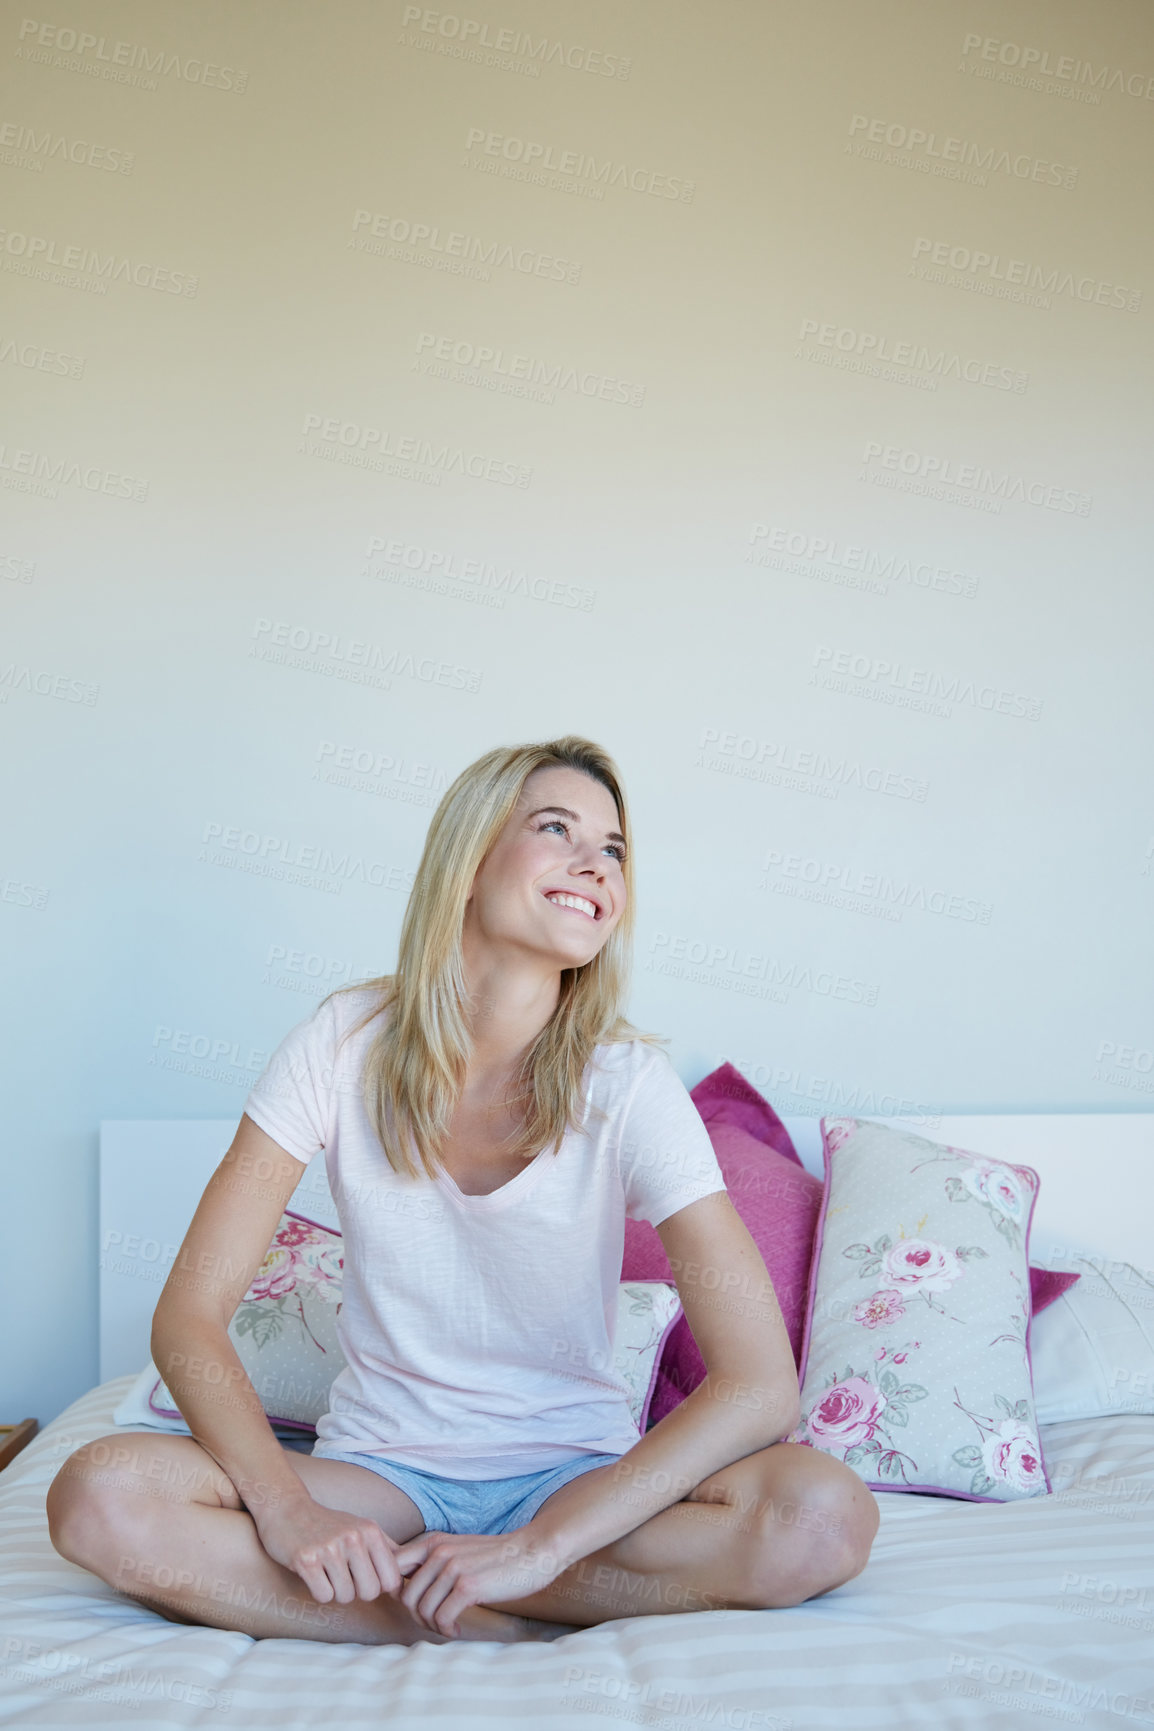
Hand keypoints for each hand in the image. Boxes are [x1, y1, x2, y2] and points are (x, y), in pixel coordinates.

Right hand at [255, 1493, 401, 1604]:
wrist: (287, 1509)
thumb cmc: (329, 1524)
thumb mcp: (363, 1528)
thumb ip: (387, 1549)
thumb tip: (411, 1574)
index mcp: (371, 1531)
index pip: (391, 1580)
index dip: (378, 1587)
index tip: (364, 1578)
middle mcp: (353, 1537)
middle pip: (369, 1592)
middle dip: (356, 1592)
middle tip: (343, 1575)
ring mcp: (329, 1548)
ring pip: (345, 1596)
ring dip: (335, 1591)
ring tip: (326, 1570)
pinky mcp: (306, 1560)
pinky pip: (323, 1596)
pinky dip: (318, 1591)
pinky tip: (313, 1573)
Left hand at [392, 1525, 568, 1637]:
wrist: (533, 1552)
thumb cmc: (496, 1558)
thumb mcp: (458, 1550)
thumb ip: (433, 1562)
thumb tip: (404, 1587)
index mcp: (433, 1542)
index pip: (392, 1566)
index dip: (396, 1590)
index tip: (415, 1605)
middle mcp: (439, 1552)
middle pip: (405, 1596)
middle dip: (418, 1616)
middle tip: (436, 1623)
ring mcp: (453, 1568)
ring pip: (423, 1610)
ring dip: (434, 1626)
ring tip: (450, 1627)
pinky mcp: (468, 1586)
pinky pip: (442, 1618)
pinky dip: (447, 1630)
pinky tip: (458, 1630)